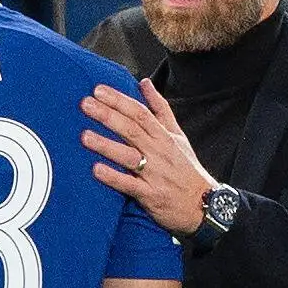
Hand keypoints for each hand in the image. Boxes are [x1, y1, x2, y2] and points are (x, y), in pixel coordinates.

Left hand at [81, 79, 218, 235]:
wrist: (203, 204)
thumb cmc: (186, 169)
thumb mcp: (178, 135)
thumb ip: (160, 109)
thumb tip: (145, 83)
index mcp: (163, 136)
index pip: (140, 113)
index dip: (119, 100)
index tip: (98, 90)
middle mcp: (159, 152)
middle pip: (132, 130)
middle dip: (108, 116)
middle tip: (85, 104)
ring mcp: (154, 174)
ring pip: (128, 156)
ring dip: (106, 145)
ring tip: (84, 136)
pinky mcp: (150, 195)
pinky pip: (130, 185)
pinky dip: (114, 177)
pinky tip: (96, 170)